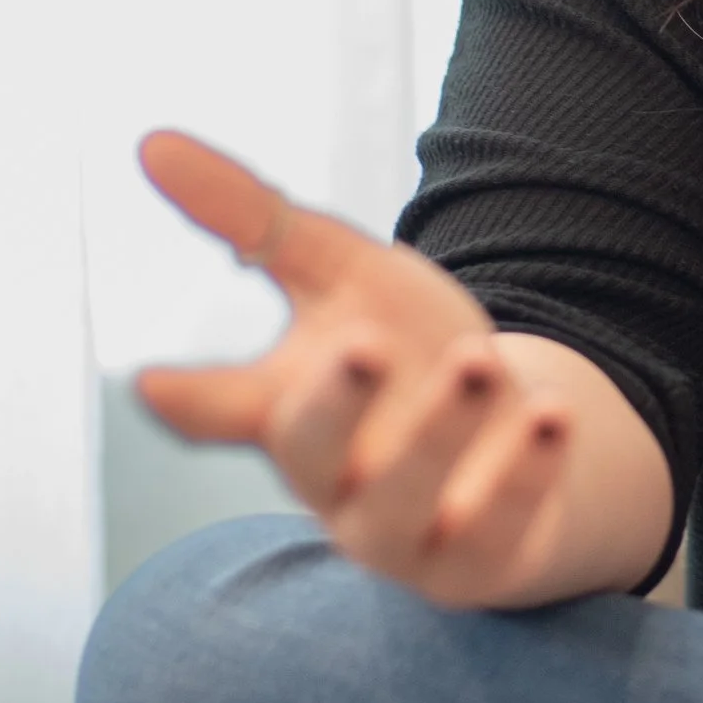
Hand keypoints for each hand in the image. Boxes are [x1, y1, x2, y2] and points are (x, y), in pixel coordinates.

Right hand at [134, 129, 590, 607]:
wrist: (513, 434)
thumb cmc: (407, 352)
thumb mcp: (342, 273)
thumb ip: (253, 219)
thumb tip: (150, 141)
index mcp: (286, 408)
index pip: (222, 407)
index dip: (188, 399)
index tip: (155, 384)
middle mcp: (331, 478)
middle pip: (311, 452)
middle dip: (334, 404)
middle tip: (360, 346)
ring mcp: (400, 531)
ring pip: (402, 499)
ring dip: (442, 432)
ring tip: (479, 360)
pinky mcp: (475, 562)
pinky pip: (493, 529)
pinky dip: (523, 474)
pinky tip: (552, 416)